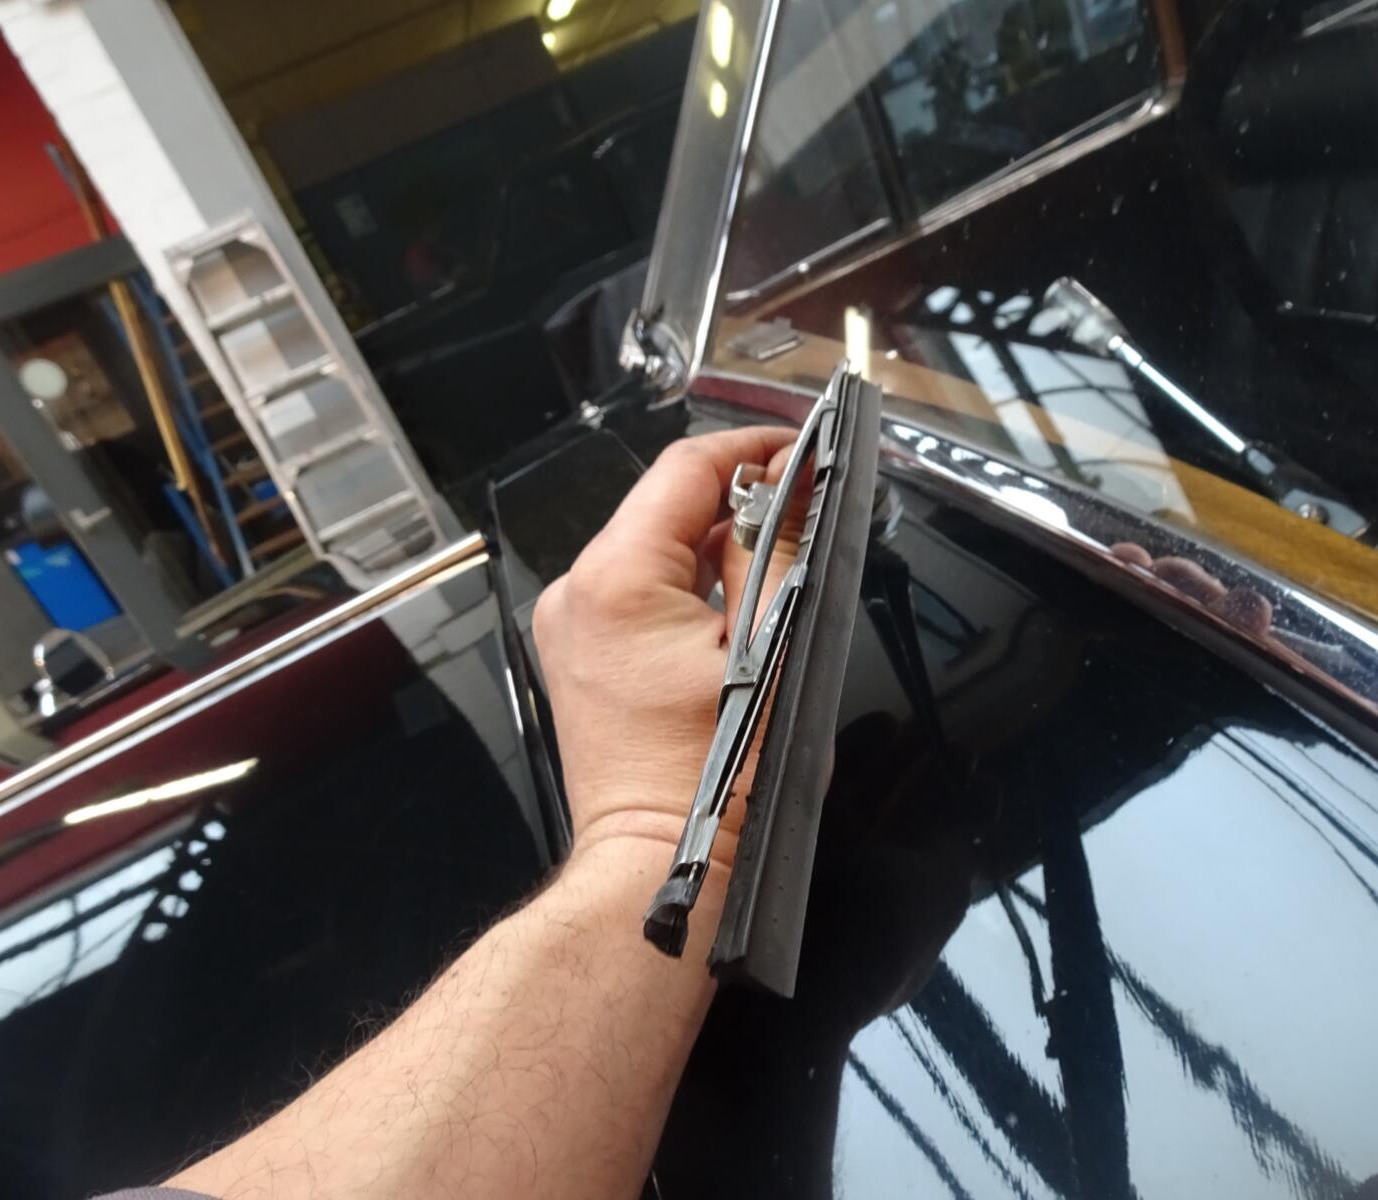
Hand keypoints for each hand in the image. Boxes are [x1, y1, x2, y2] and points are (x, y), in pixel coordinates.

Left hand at [533, 427, 799, 873]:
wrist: (662, 860)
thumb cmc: (714, 778)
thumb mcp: (770, 645)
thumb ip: (779, 547)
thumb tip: (793, 484)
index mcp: (618, 578)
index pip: (686, 469)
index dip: (752, 447)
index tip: (802, 448)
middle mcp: (579, 591)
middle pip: (665, 504)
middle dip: (739, 498)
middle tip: (805, 508)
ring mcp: (571, 624)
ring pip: (653, 546)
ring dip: (715, 543)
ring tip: (777, 565)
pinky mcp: (579, 652)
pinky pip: (637, 589)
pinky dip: (687, 583)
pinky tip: (734, 608)